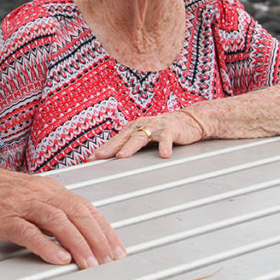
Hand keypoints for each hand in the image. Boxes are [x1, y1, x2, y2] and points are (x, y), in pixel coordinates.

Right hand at [0, 159, 125, 269]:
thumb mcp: (29, 196)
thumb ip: (51, 211)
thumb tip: (75, 231)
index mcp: (49, 188)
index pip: (85, 207)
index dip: (104, 228)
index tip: (117, 248)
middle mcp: (39, 193)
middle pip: (77, 213)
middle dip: (98, 238)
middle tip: (110, 260)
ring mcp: (21, 204)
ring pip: (58, 221)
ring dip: (78, 243)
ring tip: (90, 263)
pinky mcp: (3, 218)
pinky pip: (28, 232)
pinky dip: (46, 246)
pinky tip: (58, 258)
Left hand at [89, 109, 206, 159]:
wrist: (189, 120)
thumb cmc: (164, 131)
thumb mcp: (145, 137)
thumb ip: (132, 146)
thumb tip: (115, 159)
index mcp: (133, 128)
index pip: (115, 141)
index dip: (103, 149)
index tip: (90, 159)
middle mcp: (142, 126)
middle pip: (123, 138)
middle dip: (110, 148)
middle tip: (99, 157)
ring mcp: (156, 127)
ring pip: (141, 137)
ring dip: (131, 147)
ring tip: (122, 157)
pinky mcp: (171, 129)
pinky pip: (166, 138)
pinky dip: (165, 146)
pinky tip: (164, 155)